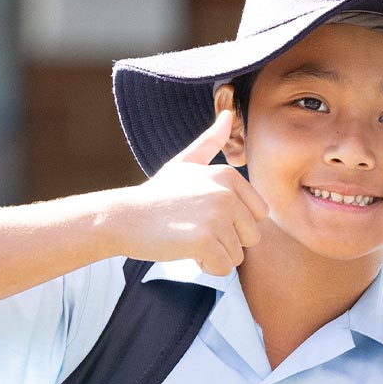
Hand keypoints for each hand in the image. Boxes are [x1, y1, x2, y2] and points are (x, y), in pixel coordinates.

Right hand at [111, 110, 268, 275]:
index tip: (204, 215)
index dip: (234, 223)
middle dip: (226, 241)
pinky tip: (185, 250)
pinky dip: (206, 266)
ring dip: (215, 255)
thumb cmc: (156, 195)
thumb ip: (210, 142)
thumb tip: (228, 114)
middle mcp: (227, 193)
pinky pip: (224, 268)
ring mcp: (217, 216)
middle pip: (251, 237)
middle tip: (195, 229)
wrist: (123, 217)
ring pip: (238, 255)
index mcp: (228, 175)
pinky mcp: (205, 240)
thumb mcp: (185, 163)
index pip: (259, 215)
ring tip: (187, 238)